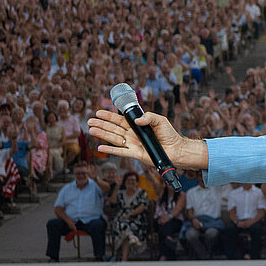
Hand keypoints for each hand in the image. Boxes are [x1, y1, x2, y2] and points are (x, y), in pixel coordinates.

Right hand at [89, 108, 207, 169]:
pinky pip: (120, 151)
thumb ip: (148, 117)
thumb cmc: (169, 134)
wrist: (176, 149)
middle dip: (101, 124)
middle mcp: (132, 135)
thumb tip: (136, 120)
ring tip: (91, 129)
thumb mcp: (160, 120)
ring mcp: (132, 144)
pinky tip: (100, 147)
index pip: (120, 120)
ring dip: (102, 134)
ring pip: (114, 138)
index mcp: (137, 125)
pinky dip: (110, 149)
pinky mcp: (135, 153)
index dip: (109, 116)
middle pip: (113, 128)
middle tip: (90, 121)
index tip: (98, 112)